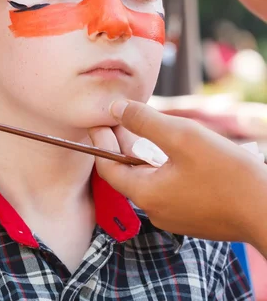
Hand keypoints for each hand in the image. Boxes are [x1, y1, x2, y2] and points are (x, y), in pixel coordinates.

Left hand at [90, 100, 266, 254]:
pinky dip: (160, 165)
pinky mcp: (192, 215)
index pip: (108, 168)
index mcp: (147, 194)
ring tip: (141, 128)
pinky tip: (169, 149)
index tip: (98, 120)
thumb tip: (115, 108)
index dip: (100, 142)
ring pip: (148, 179)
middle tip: (118, 118)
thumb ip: (145, 121)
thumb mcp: (182, 137)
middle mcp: (156, 210)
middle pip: (127, 174)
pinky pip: (167, 187)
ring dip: (141, 154)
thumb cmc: (226, 172)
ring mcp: (175, 215)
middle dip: (120, 144)